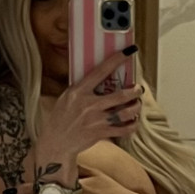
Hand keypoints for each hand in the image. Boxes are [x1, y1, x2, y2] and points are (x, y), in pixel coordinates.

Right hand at [37, 48, 143, 162]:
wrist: (55, 142)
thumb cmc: (61, 117)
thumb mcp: (67, 97)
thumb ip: (82, 88)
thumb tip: (100, 75)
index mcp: (79, 91)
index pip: (101, 71)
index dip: (117, 59)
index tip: (130, 51)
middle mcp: (89, 105)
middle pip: (121, 95)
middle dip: (135, 91)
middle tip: (138, 88)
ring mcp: (96, 120)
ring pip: (126, 112)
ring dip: (136, 107)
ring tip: (137, 104)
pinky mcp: (100, 133)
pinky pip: (124, 129)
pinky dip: (133, 125)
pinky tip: (133, 121)